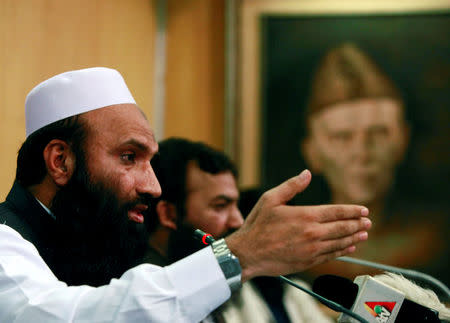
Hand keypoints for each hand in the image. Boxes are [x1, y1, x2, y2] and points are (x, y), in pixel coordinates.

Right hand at [225, 169, 370, 281]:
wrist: (248, 254)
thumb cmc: (258, 225)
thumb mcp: (270, 199)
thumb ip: (291, 186)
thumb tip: (307, 174)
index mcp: (306, 215)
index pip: (337, 211)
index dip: (352, 210)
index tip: (363, 210)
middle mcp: (313, 233)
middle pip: (343, 227)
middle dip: (358, 223)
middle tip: (367, 221)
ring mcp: (312, 249)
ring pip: (340, 242)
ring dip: (355, 237)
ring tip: (364, 233)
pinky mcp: (309, 261)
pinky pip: (332, 255)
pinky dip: (343, 251)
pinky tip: (350, 247)